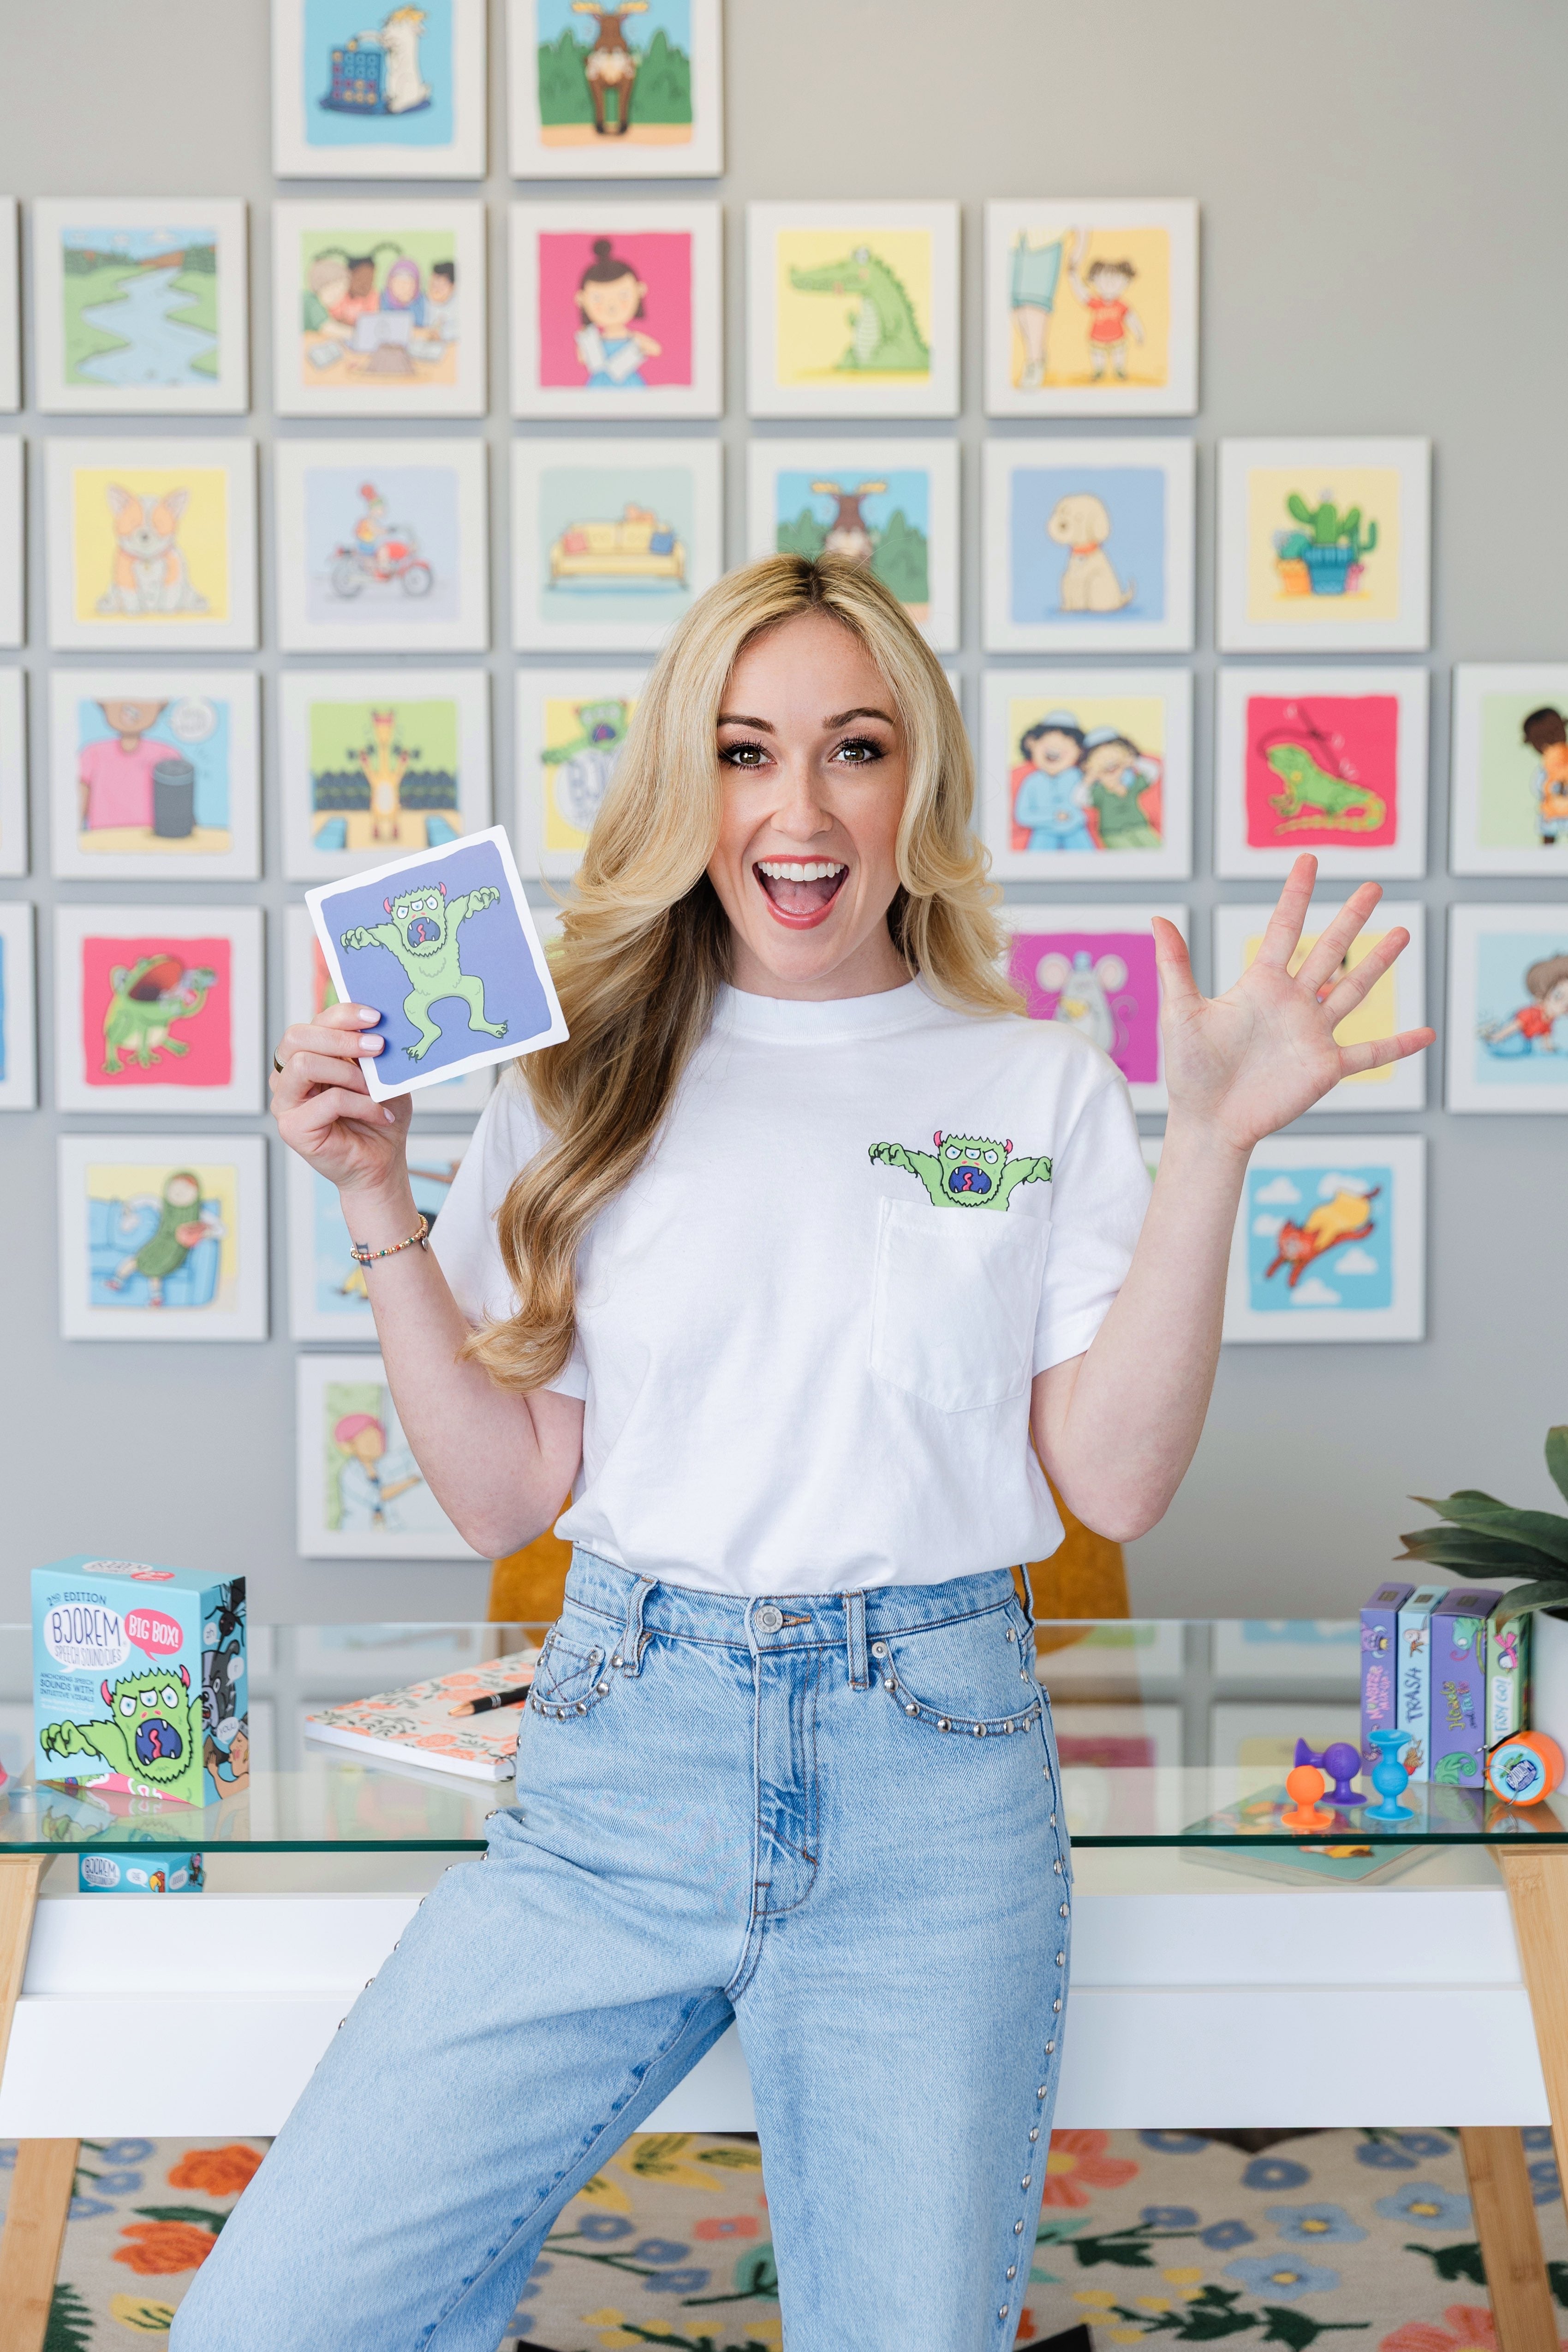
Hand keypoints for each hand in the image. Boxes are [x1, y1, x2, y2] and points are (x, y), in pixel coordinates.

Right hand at [270, 1001, 410, 1200]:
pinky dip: (362, 1104)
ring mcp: (285, 1103)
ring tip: (374, 1088)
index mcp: (304, 1057)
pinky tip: (380, 1114)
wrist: (382, 1161)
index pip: (311, 1024)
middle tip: (378, 1046)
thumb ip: (369, 1049)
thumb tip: (375, 1022)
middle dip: (341, 1037)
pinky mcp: (292, 1128)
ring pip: (304, 1064)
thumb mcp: (378, 1074)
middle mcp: (287, 1077)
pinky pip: (328, 1101)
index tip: (376, 1017)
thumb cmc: (378, 1115)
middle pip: (296, 1037)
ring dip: (348, 1072)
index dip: (341, 1015)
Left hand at [1152, 855, 1433, 1154]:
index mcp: (1260, 985)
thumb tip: (1158, 918)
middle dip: (1351, 919)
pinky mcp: (1326, 1067)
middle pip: (1329, 950)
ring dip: (1379, 962)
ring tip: (1402, 932)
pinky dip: (1399, 1045)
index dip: (1296, 895)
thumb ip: (1175, 966)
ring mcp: (1313, 1034)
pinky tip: (1427, 1033)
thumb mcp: (1181, 1013)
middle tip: (1373, 886)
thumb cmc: (1190, 1070)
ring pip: (1354, 990)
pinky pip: (1370, 1053)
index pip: (1284, 929)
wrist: (1208, 1120)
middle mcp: (1293, 1003)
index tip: (1308, 859)